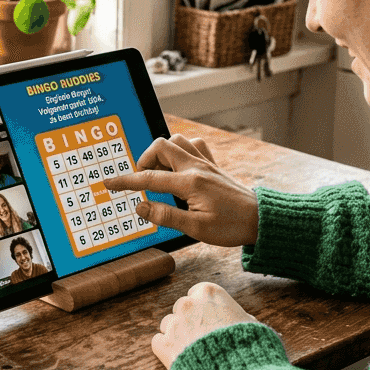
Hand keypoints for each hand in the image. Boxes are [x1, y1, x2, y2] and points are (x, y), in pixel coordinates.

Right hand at [104, 134, 258, 246]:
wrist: (260, 220)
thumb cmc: (231, 226)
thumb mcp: (195, 229)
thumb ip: (165, 216)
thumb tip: (141, 207)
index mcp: (190, 183)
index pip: (149, 178)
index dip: (126, 181)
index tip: (109, 183)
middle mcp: (197, 167)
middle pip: (161, 146)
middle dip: (144, 159)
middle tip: (141, 180)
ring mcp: (206, 164)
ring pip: (177, 141)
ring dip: (162, 153)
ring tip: (158, 174)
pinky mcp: (213, 166)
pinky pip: (194, 145)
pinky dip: (181, 150)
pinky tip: (179, 166)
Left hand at [152, 282, 257, 369]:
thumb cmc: (247, 348)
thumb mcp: (251, 325)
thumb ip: (238, 316)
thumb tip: (241, 320)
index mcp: (209, 293)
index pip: (198, 292)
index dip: (204, 307)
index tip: (209, 318)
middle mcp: (188, 304)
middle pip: (182, 307)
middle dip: (189, 320)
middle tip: (201, 336)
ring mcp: (174, 324)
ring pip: (168, 324)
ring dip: (177, 334)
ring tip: (192, 350)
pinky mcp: (163, 344)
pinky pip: (158, 341)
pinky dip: (166, 349)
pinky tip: (180, 357)